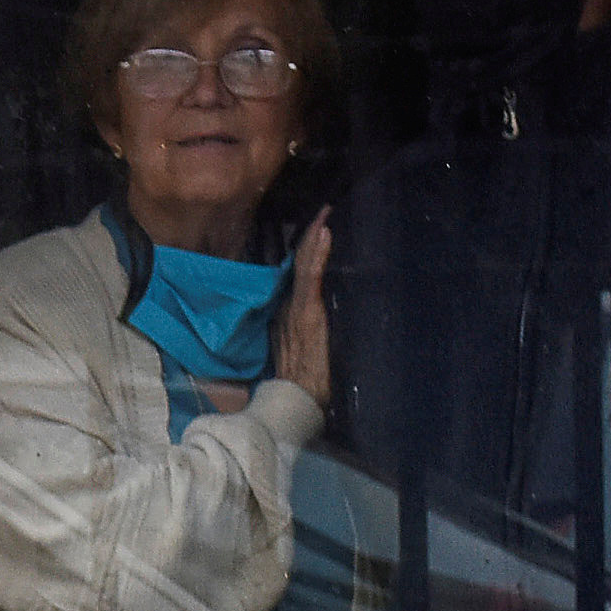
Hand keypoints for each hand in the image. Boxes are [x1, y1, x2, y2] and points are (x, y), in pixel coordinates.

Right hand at [272, 211, 335, 408]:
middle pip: (297, 265)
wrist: (295, 401)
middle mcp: (289, 306)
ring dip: (313, 238)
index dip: (304, 250)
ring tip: (323, 214)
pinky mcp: (307, 313)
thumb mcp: (298, 355)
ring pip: (302, 266)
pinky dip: (315, 256)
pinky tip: (323, 234)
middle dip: (308, 236)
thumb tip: (302, 323)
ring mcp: (298, 308)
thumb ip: (296, 337)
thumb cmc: (301, 384)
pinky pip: (310, 278)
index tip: (316, 225)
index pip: (295, 275)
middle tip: (322, 209)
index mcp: (287, 314)